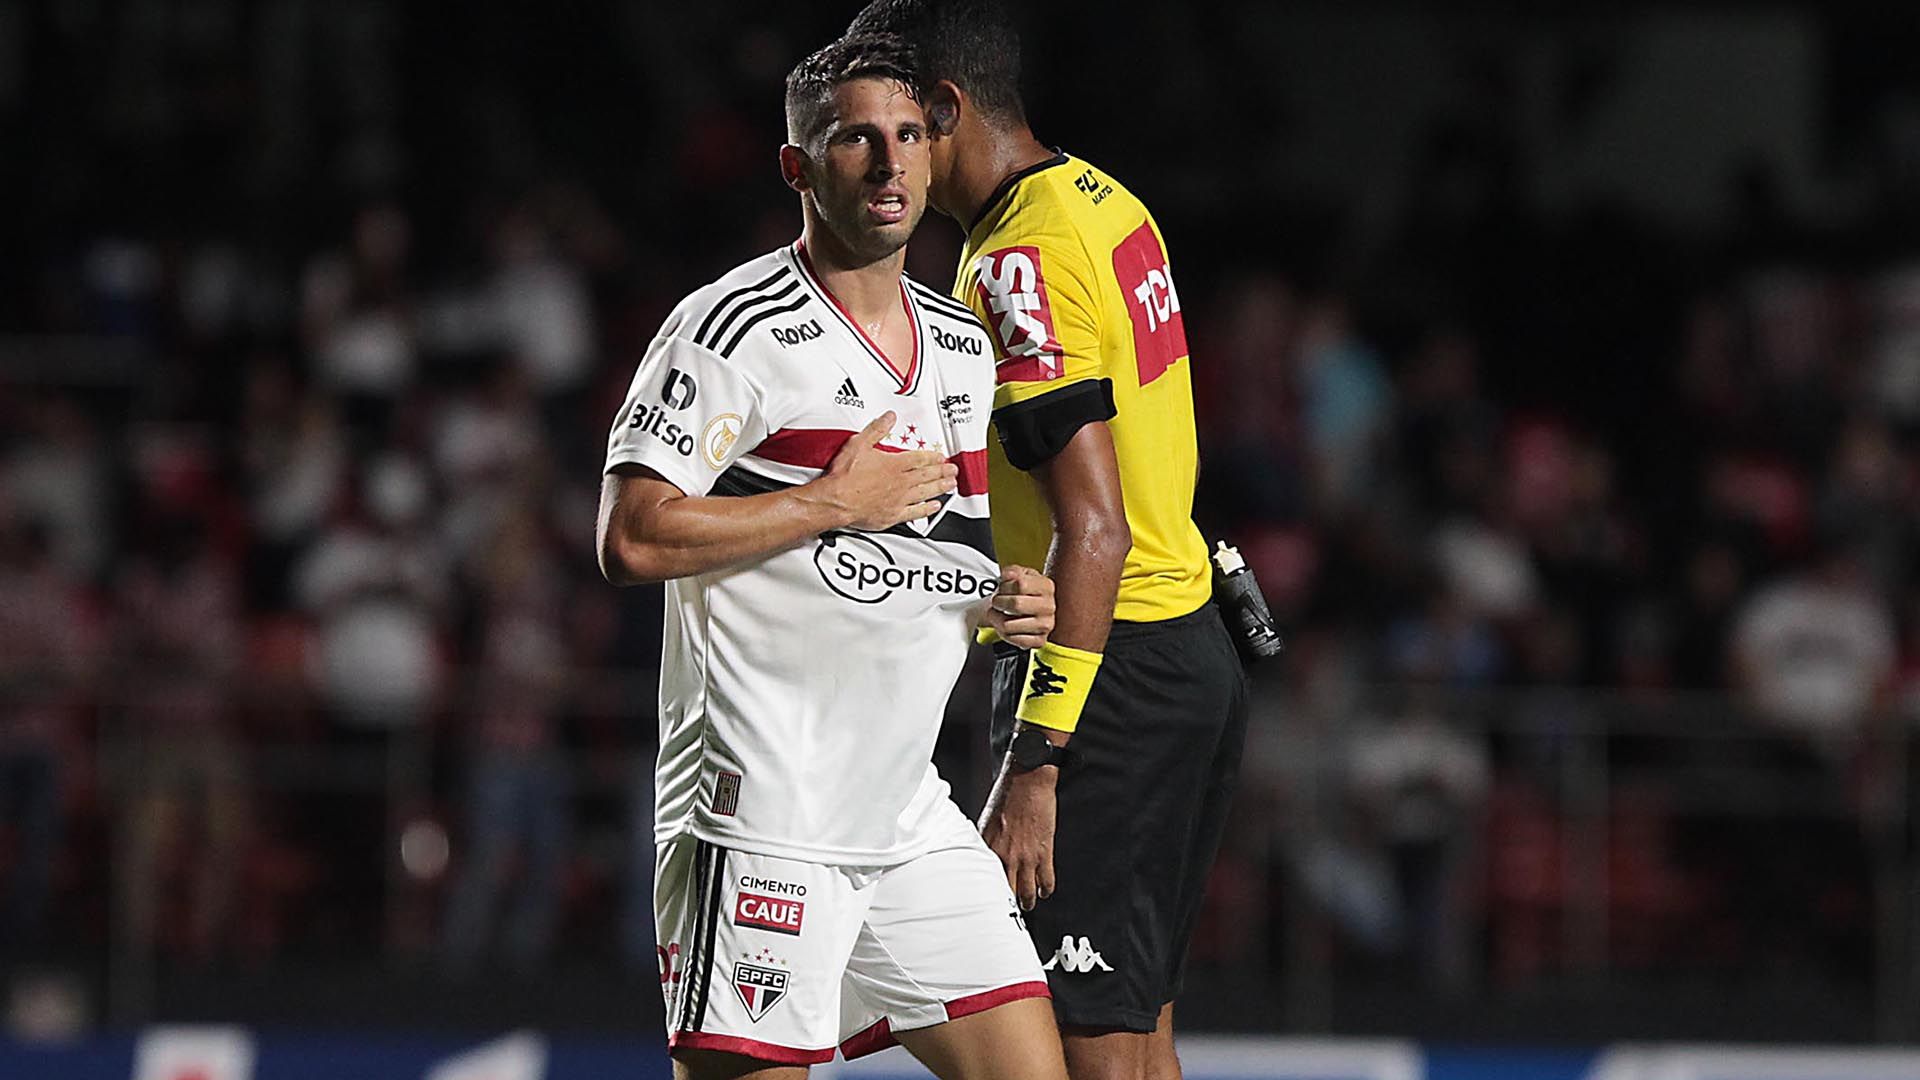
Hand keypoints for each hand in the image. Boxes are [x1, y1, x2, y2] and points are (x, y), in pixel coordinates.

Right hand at [814, 411, 956, 529]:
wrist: (836, 500)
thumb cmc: (845, 476)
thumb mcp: (859, 444)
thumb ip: (877, 430)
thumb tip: (889, 418)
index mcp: (894, 464)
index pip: (919, 458)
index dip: (932, 456)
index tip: (940, 456)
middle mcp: (900, 482)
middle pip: (927, 475)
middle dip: (942, 471)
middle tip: (952, 470)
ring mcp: (899, 499)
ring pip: (926, 492)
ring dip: (940, 487)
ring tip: (950, 485)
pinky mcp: (893, 515)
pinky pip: (916, 512)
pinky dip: (927, 509)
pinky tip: (934, 507)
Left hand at [977, 757, 1056, 909]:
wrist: (1028, 780)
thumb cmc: (1006, 795)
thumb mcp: (986, 819)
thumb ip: (984, 840)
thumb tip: (979, 852)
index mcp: (988, 847)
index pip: (985, 880)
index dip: (987, 893)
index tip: (986, 901)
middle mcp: (1006, 856)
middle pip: (1006, 891)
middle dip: (1008, 902)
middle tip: (1008, 911)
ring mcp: (1026, 856)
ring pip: (1027, 891)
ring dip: (1028, 901)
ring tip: (1027, 905)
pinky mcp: (1044, 852)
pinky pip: (1046, 880)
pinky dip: (1046, 889)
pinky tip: (1045, 891)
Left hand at [980, 564, 1053, 648]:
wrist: (1029, 608)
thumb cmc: (1023, 591)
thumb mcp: (1019, 574)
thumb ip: (1012, 571)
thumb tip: (1008, 574)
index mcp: (1046, 586)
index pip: (1020, 585)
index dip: (1005, 586)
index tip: (1002, 589)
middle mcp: (1049, 606)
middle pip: (1016, 604)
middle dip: (999, 602)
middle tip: (996, 602)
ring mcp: (1046, 625)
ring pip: (1009, 625)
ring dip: (996, 619)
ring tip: (998, 614)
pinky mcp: (1040, 640)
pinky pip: (1014, 640)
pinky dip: (1004, 634)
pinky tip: (1005, 627)